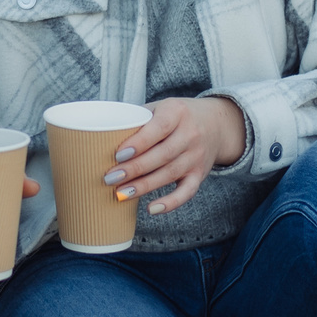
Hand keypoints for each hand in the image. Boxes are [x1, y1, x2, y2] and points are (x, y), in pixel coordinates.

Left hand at [106, 96, 245, 215]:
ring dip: (144, 187)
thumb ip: (137, 119)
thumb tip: (100, 134)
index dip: (139, 142)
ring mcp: (196, 156)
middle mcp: (191, 135)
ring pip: (170, 174)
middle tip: (110, 178)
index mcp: (177, 113)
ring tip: (121, 194)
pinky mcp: (199, 174)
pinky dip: (170, 203)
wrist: (216, 124)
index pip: (159, 128)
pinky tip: (151, 209)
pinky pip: (186, 192)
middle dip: (134, 169)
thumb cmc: (177, 116)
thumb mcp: (161, 107)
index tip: (118, 155)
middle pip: (162, 155)